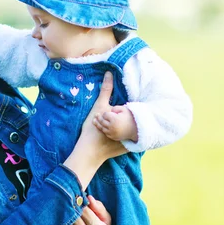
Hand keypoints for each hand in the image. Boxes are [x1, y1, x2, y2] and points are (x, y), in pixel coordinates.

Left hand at [62, 195, 111, 224]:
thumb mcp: (106, 219)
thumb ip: (99, 208)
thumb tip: (89, 197)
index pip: (85, 211)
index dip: (81, 203)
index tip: (79, 199)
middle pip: (76, 216)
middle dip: (74, 208)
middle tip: (72, 202)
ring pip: (68, 222)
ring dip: (68, 214)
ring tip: (69, 209)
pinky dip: (63, 223)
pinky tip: (65, 218)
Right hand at [64, 71, 127, 188]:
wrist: (88, 151)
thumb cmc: (93, 130)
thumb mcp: (99, 107)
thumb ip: (106, 90)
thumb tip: (109, 72)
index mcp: (127, 118)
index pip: (132, 108)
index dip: (124, 107)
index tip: (118, 109)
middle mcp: (132, 129)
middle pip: (134, 118)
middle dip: (130, 116)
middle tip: (117, 118)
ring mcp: (132, 140)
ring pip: (135, 129)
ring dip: (132, 126)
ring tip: (122, 124)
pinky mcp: (129, 149)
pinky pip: (133, 140)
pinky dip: (131, 136)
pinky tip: (123, 134)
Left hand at [94, 105, 137, 141]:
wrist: (137, 130)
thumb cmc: (131, 118)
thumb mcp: (125, 109)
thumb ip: (116, 108)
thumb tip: (110, 110)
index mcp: (114, 119)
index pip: (105, 115)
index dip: (106, 113)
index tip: (108, 113)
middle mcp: (112, 127)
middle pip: (102, 121)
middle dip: (99, 117)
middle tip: (96, 115)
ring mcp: (112, 133)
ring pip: (102, 128)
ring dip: (98, 124)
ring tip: (94, 120)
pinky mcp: (113, 137)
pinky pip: (105, 133)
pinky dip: (103, 129)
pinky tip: (101, 126)